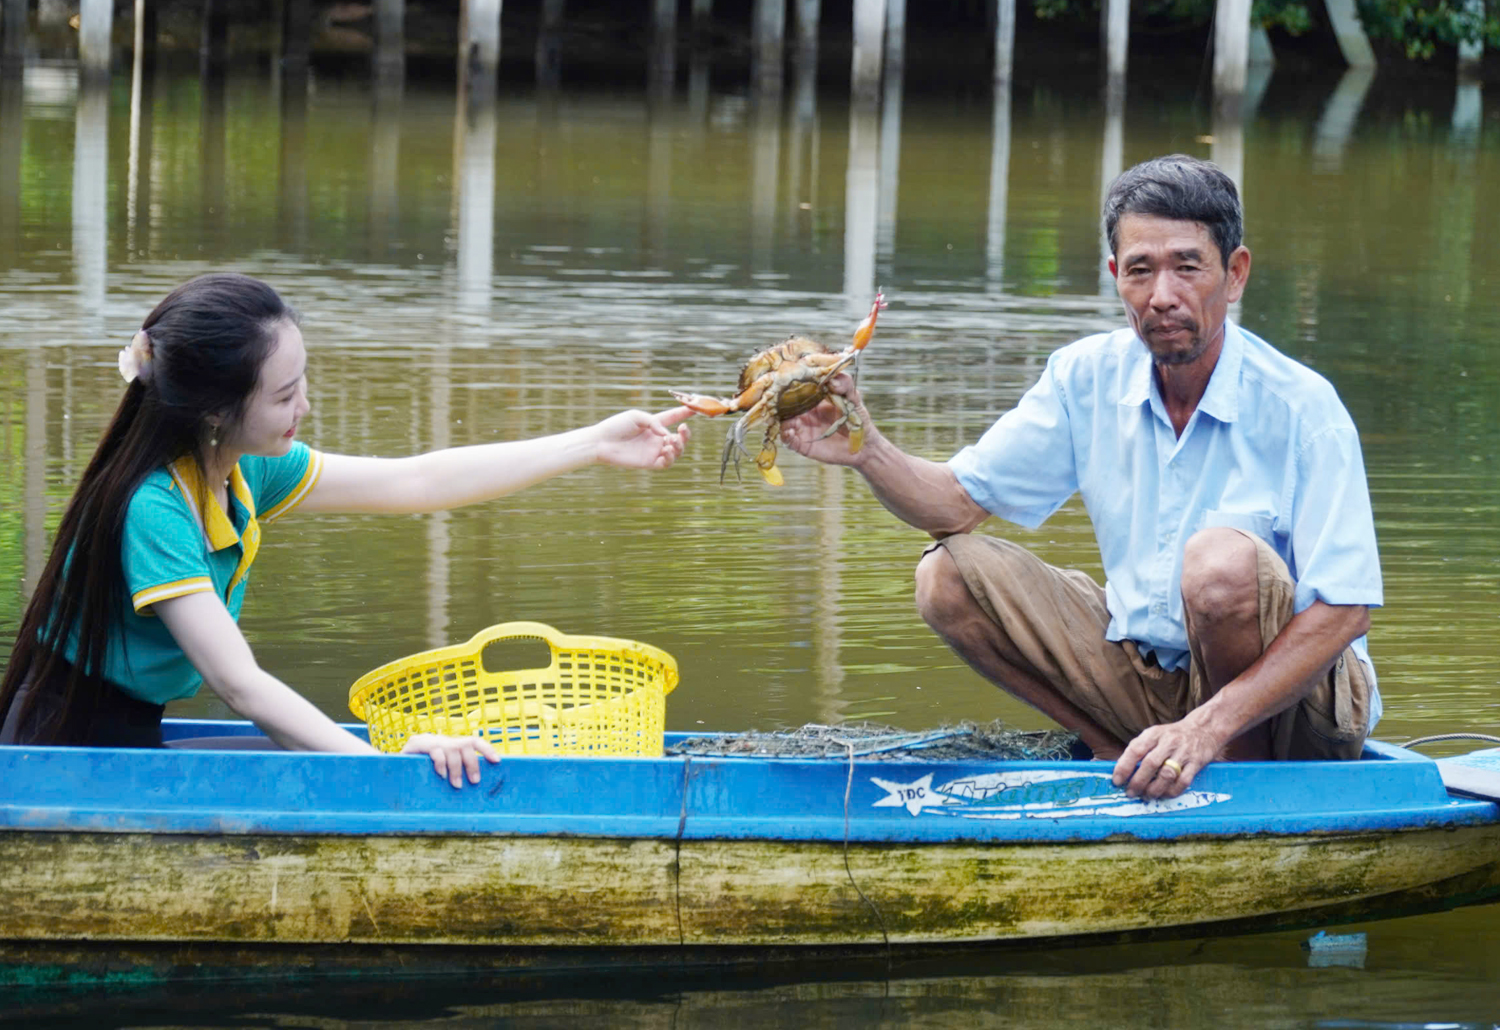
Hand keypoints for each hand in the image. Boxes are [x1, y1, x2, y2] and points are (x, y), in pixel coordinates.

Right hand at [401, 733, 501, 787]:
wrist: (391, 768)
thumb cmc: (420, 774)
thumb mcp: (441, 772)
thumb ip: (454, 772)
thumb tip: (475, 787)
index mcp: (451, 745)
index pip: (474, 741)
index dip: (487, 749)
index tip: (497, 761)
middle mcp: (442, 739)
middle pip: (465, 744)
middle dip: (473, 763)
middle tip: (474, 781)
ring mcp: (429, 740)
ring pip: (452, 748)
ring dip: (457, 768)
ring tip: (457, 784)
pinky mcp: (416, 744)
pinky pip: (435, 750)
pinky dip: (441, 763)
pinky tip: (441, 775)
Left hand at [593, 407, 691, 469]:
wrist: (601, 442)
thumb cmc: (616, 426)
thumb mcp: (636, 416)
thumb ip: (654, 422)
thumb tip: (667, 434)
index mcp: (654, 425)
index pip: (673, 418)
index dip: (684, 413)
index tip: (696, 408)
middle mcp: (656, 438)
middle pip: (679, 438)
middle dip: (685, 435)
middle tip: (682, 429)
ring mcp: (653, 451)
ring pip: (676, 452)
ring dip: (678, 446)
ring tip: (670, 441)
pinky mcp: (649, 463)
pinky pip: (666, 463)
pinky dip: (670, 457)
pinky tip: (666, 450)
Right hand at [780, 374, 873, 467]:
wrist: (863, 446)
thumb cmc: (858, 420)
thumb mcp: (854, 399)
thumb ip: (846, 384)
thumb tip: (832, 380)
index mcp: (815, 399)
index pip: (798, 389)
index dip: (792, 385)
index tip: (788, 381)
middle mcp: (806, 412)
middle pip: (786, 405)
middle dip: (781, 403)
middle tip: (780, 400)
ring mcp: (803, 428)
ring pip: (784, 422)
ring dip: (781, 420)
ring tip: (787, 419)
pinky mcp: (803, 444)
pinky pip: (788, 440)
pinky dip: (785, 436)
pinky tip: (790, 432)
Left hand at [1111, 716, 1225, 799]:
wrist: (1203, 730)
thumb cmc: (1172, 736)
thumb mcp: (1154, 735)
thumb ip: (1139, 749)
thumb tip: (1122, 771)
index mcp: (1154, 734)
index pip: (1136, 749)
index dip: (1124, 766)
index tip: (1117, 781)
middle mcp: (1169, 742)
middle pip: (1150, 764)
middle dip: (1138, 782)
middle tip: (1130, 793)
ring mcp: (1184, 753)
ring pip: (1167, 775)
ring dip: (1154, 790)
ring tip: (1146, 796)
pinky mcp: (1196, 763)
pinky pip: (1182, 782)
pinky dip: (1171, 792)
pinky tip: (1163, 795)